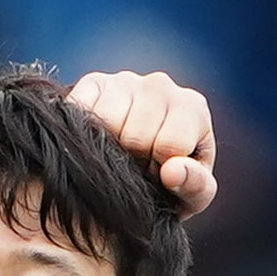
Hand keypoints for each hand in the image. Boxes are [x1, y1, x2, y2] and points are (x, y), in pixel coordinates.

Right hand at [68, 70, 216, 216]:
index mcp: (193, 108)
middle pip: (136, 136)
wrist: (142, 172)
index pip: (169, 145)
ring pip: (106, 122)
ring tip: (122, 156)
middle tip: (139, 167)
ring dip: (109, 150)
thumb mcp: (193, 194)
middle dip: (135, 162)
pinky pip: (82, 110)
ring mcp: (126, 80)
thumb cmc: (173, 183)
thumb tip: (173, 171)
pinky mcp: (94, 83)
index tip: (161, 174)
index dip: (161, 171)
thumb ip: (195, 185)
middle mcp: (161, 85)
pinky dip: (84, 135)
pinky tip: (100, 143)